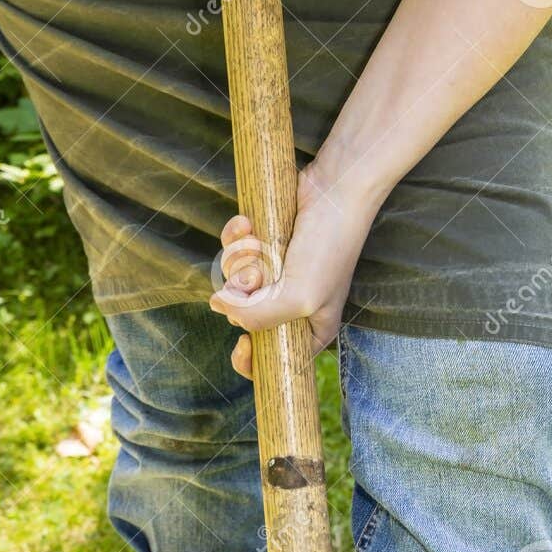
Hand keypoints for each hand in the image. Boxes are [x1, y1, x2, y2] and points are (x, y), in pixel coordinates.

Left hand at [210, 165, 378, 378]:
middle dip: (245, 293)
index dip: (250, 359)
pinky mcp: (263, 245)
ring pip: (234, 281)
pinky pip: (232, 249)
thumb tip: (217, 305)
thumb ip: (258, 315)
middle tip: (261, 275)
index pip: (271, 361)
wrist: (334, 191)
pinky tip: (246, 223)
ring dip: (239, 259)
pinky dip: (235, 236)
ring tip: (258, 243)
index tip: (241, 343)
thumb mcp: (298, 297)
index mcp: (308, 330)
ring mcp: (275, 275)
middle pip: (244, 316)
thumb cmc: (328, 248)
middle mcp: (290, 305)